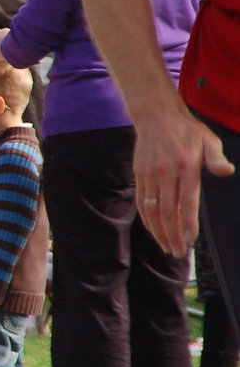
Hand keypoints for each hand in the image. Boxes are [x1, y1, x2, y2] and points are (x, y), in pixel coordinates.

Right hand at [134, 105, 233, 257]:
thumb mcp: (208, 139)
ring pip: (151, 209)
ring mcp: (149, 173)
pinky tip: (153, 230)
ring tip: (166, 247)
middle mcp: (165, 171)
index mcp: (185, 165)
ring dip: (158, 231)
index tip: (190, 240)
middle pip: (167, 210)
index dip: (188, 222)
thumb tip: (226, 171)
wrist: (155, 115)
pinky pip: (141, 201)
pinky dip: (146, 219)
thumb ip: (216, 157)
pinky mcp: (139, 174)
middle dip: (172, 234)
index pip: (186, 200)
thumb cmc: (186, 130)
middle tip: (177, 252)